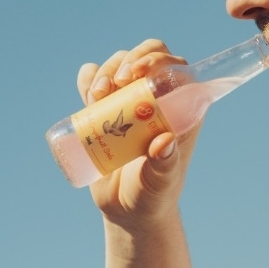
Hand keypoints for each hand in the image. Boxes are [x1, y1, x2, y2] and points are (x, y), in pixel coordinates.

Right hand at [76, 39, 200, 226]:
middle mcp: (157, 99)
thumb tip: (164, 141)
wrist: (126, 210)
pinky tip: (87, 94)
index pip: (177, 68)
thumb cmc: (152, 196)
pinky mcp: (105, 109)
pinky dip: (88, 78)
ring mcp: (130, 101)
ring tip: (96, 97)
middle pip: (146, 58)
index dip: (158, 60)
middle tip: (116, 82)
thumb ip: (165, 166)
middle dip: (128, 60)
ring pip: (118, 66)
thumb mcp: (160, 183)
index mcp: (181, 110)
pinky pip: (94, 82)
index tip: (138, 73)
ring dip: (105, 71)